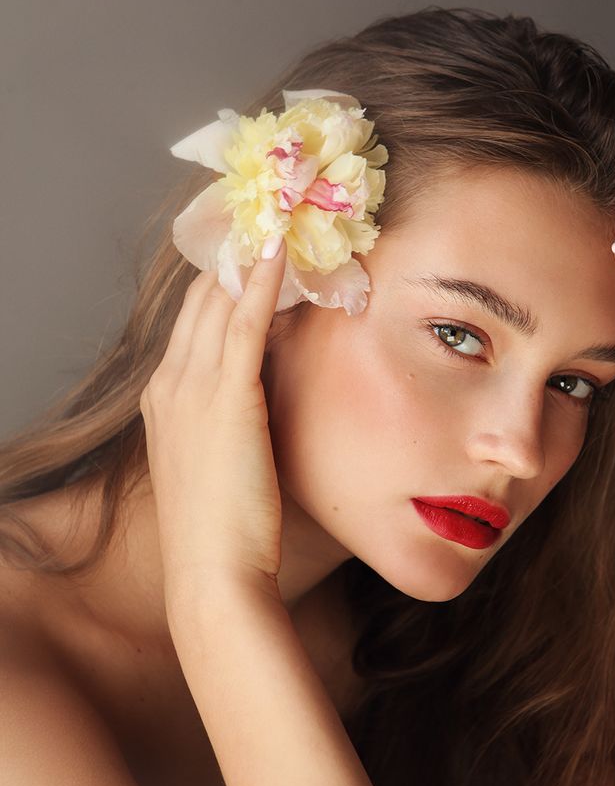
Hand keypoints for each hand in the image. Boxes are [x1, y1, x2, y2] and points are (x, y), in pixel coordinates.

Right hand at [139, 236, 287, 591]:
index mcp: (164, 396)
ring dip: (250, 253)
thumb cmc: (222, 529)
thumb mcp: (216, 461)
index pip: (193, 318)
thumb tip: (265, 391)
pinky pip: (245, 324)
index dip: (222, 277)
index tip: (252, 243)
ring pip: (220, 299)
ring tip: (281, 211)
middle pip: (201, 297)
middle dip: (234, 252)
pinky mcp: (227, 399)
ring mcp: (193, 388)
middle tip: (271, 210)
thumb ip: (231, 418)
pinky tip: (280, 248)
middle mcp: (170, 382)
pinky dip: (262, 282)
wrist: (212, 575)